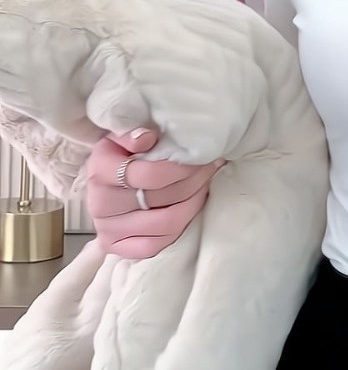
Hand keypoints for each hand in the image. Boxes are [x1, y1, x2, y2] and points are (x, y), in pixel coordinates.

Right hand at [86, 127, 224, 259]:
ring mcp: (108, 230)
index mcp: (101, 172)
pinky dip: (179, 228)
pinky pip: (154, 246)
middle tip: (212, 167)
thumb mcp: (123, 135)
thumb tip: (148, 137)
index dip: (183, 167)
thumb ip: (134, 133)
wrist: (104, 181)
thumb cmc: (121, 153)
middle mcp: (101, 204)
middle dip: (195, 181)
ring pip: (165, 224)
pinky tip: (190, 207)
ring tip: (206, 185)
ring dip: (194, 203)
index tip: (204, 156)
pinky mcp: (116, 248)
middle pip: (163, 198)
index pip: (151, 175)